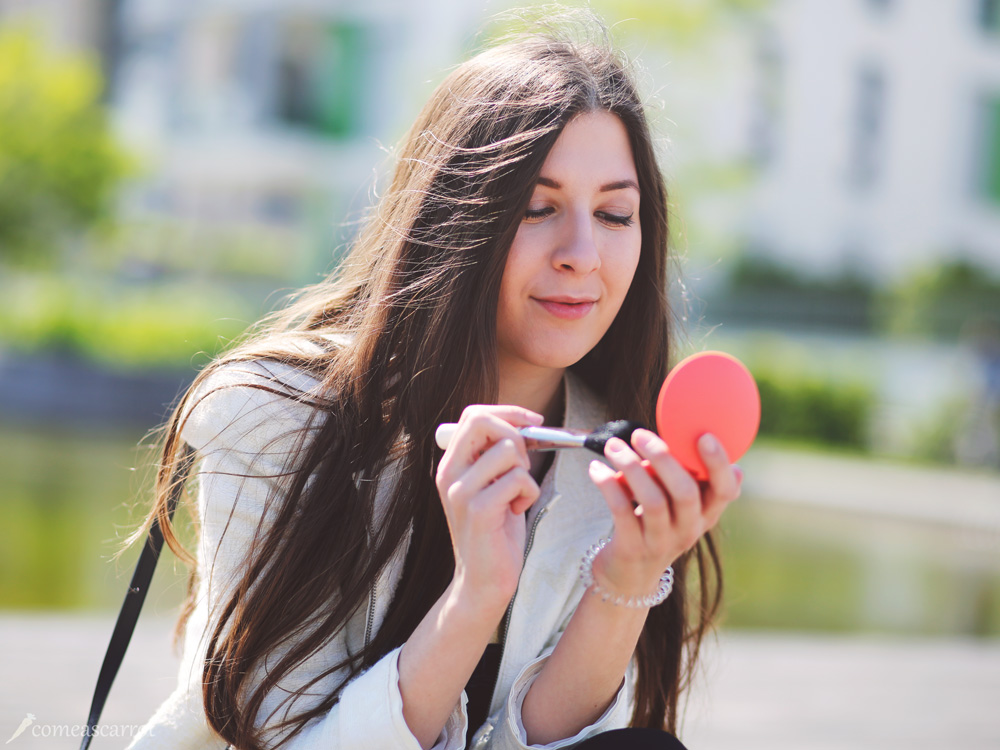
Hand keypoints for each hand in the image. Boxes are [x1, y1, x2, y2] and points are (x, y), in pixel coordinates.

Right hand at [435, 404, 543, 609]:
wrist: (483, 582)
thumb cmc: (495, 532)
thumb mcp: (492, 485)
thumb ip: (496, 455)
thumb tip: (522, 423)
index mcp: (450, 464)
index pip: (473, 415)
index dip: (508, 412)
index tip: (534, 422)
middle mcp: (449, 474)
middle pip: (484, 422)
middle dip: (516, 437)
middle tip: (523, 465)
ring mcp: (460, 492)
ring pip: (509, 451)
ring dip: (525, 473)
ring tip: (516, 497)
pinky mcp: (478, 510)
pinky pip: (518, 479)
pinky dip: (528, 494)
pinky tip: (515, 512)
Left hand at [587, 429, 742, 599]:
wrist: (629, 578)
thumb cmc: (654, 527)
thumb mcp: (677, 507)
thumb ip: (683, 475)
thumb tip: (686, 433)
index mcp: (705, 514)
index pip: (726, 491)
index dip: (718, 464)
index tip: (705, 436)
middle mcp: (688, 530)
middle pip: (685, 492)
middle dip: (663, 458)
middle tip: (640, 434)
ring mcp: (661, 542)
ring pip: (652, 500)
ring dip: (630, 467)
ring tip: (613, 446)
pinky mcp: (632, 548)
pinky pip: (621, 511)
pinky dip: (607, 484)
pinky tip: (596, 468)